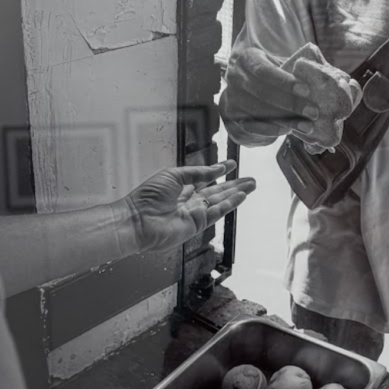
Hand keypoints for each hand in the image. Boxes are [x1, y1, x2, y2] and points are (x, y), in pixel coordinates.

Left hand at [122, 160, 255, 251]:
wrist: (136, 221)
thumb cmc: (147, 197)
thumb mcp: (173, 175)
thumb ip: (197, 173)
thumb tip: (217, 169)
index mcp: (180, 187)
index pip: (204, 178)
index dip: (218, 171)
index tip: (231, 164)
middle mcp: (189, 201)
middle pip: (216, 191)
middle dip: (234, 184)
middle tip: (250, 179)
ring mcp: (194, 213)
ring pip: (220, 201)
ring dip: (237, 193)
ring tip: (252, 185)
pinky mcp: (197, 225)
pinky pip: (217, 213)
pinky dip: (230, 205)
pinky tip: (241, 197)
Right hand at [220, 47, 319, 144]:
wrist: (244, 88)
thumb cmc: (269, 74)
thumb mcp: (279, 64)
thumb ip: (299, 67)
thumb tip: (334, 75)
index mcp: (248, 59)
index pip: (265, 70)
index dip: (285, 82)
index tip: (307, 90)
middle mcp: (236, 77)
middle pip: (263, 93)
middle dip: (290, 104)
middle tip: (313, 112)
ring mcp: (232, 99)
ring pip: (259, 112)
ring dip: (285, 120)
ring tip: (307, 125)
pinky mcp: (234, 117)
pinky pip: (254, 126)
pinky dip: (272, 130)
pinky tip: (289, 130)